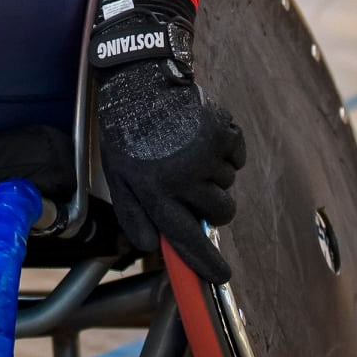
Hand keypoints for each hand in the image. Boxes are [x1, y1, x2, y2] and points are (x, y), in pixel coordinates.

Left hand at [90, 0, 244, 283]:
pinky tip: (203, 134)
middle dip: (215, 206)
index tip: (222, 277)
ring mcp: (203, 156)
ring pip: (228, 184)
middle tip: (199, 184)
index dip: (204, 262)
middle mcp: (180, 179)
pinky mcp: (220, 134)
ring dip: (215, 173)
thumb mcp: (119, 173)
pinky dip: (227, 149)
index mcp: (152, 192)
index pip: (184, 238)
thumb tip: (152, 245)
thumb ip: (134, 212)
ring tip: (189, 149)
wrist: (142, 79)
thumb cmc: (127, 129)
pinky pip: (237, 157)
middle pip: (219, 213)